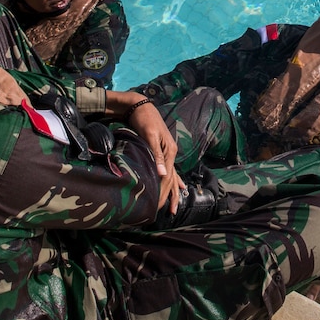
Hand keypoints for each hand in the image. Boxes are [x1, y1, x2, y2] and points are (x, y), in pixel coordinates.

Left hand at [122, 96, 183, 213]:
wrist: (141, 107)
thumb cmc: (144, 120)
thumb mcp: (150, 136)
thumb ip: (156, 155)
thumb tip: (163, 174)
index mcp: (170, 152)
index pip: (168, 178)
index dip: (164, 193)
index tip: (159, 206)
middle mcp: (171, 154)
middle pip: (172, 179)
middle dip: (170, 196)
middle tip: (168, 212)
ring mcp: (168, 153)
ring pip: (173, 177)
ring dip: (174, 192)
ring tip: (174, 207)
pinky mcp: (162, 151)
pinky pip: (170, 170)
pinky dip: (174, 180)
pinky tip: (179, 187)